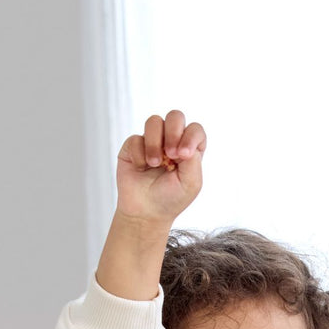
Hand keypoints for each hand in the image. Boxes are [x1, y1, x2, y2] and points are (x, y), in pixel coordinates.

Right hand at [116, 109, 205, 224]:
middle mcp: (171, 141)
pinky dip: (139, 154)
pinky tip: (141, 168)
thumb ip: (193, 159)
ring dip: (155, 143)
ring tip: (155, 164)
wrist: (145, 212)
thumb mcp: (191, 183)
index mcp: (189, 149)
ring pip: (154, 121)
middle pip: (175, 116)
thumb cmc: (171, 199)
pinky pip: (136, 138)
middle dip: (173, 132)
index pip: (195, 129)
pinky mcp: (133, 146)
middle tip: (171, 154)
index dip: (190, 136)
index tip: (183, 155)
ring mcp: (152, 142)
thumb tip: (182, 141)